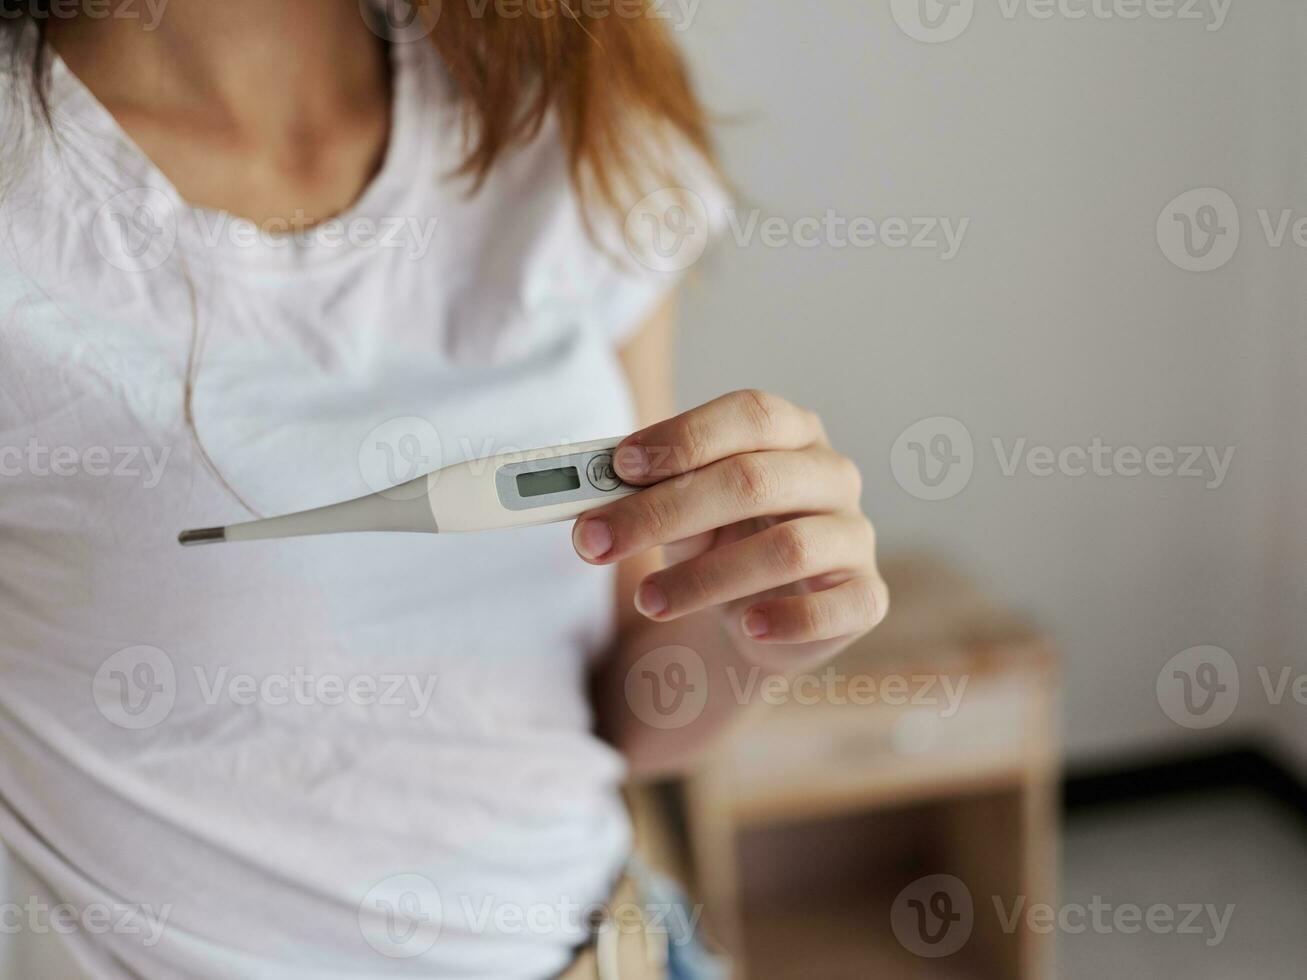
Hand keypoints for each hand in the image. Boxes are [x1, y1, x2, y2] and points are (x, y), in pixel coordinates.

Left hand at [572, 390, 887, 671]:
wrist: (754, 616)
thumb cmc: (716, 540)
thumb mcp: (678, 510)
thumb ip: (646, 495)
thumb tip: (591, 502)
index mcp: (792, 432)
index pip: (749, 415)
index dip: (684, 437)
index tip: (621, 466)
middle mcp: (832, 475)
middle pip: (755, 480)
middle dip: (666, 511)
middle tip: (598, 541)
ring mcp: (855, 536)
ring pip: (788, 547)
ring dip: (705, 577)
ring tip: (648, 600)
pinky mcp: (866, 596)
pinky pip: (837, 607)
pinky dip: (788, 619)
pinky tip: (746, 627)